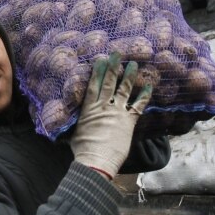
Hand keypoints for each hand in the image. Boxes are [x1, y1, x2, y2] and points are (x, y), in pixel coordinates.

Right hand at [70, 53, 152, 178]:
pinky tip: (149, 87)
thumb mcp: (75, 134)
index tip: (101, 59)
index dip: (97, 71)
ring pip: (124, 90)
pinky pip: (138, 106)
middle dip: (113, 67)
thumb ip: (76, 126)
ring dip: (129, 76)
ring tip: (133, 64)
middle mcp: (103, 106)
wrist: (96, 160)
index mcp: (89, 109)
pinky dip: (144, 96)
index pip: (93, 85)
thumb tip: (65, 127)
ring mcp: (117, 112)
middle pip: (109, 83)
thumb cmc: (83, 150)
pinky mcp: (128, 121)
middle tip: (117, 54)